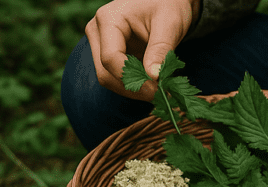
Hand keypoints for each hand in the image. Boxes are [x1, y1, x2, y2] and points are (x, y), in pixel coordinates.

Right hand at [85, 0, 200, 100]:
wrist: (167, 1)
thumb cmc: (169, 5)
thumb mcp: (170, 24)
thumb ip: (160, 49)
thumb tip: (153, 77)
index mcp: (108, 19)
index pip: (110, 58)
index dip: (133, 79)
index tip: (157, 90)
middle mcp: (98, 32)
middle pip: (105, 73)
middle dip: (133, 88)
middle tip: (160, 96)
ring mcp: (100, 44)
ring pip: (109, 79)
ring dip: (134, 90)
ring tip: (159, 91)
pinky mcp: (109, 55)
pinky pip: (116, 78)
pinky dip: (134, 86)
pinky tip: (152, 86)